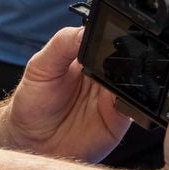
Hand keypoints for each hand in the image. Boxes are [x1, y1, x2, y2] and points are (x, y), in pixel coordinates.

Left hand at [3, 26, 130, 162]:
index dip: (114, 34)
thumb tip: (85, 30)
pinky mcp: (120, 119)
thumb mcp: (41, 66)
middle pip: (130, 58)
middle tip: (106, 67)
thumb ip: (62, 44)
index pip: (110, 38)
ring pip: (137, 81)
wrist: (31, 140)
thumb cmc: (33, 100)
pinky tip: (114, 104)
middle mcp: (106, 73)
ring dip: (131, 80)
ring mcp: (115, 95)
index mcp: (90, 54)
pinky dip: (134, 104)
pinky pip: (136, 107)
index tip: (110, 35)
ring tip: (106, 87)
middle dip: (126, 58)